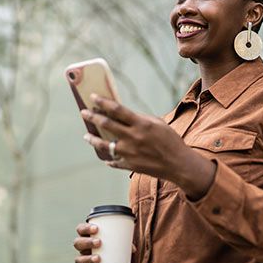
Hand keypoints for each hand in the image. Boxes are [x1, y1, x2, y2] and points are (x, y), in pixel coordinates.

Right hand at [73, 222, 133, 262]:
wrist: (110, 259)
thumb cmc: (112, 243)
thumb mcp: (117, 240)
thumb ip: (125, 241)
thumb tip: (133, 248)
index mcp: (86, 235)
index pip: (80, 229)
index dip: (86, 228)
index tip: (96, 228)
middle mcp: (82, 247)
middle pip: (78, 243)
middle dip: (87, 242)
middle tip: (99, 242)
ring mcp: (85, 259)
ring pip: (79, 260)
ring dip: (88, 259)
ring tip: (98, 258)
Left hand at [81, 94, 216, 198]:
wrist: (179, 164)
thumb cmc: (171, 141)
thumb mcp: (158, 123)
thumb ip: (139, 118)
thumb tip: (122, 114)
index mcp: (141, 124)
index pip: (117, 110)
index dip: (103, 102)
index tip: (92, 97)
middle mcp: (133, 137)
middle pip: (106, 125)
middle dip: (92, 117)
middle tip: (84, 112)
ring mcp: (129, 153)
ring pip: (103, 145)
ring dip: (92, 139)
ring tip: (86, 135)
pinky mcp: (129, 165)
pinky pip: (113, 161)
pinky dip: (108, 158)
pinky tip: (105, 156)